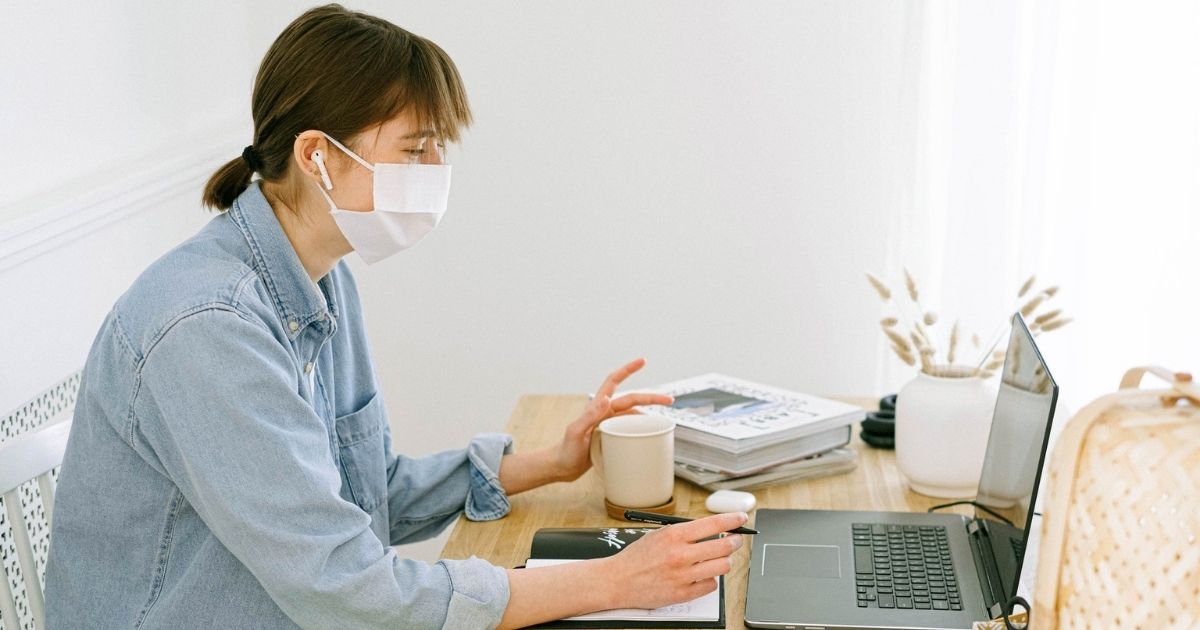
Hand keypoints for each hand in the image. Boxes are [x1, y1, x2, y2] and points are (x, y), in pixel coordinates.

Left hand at [552, 358, 673, 482]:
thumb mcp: (575, 432)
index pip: (614, 382)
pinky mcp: (612, 436)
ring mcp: (610, 424)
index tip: (643, 361)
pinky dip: (642, 429)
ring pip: (634, 414)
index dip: (628, 370)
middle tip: (669, 400)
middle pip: (632, 399)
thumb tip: (606, 399)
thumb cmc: (566, 451)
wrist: (562, 467)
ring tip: (663, 420)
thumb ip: (589, 416)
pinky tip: (649, 434)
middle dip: (651, 397)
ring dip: (649, 414)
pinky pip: (631, 428)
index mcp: (597, 407)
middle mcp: (605, 413)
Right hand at [596, 512, 747, 609]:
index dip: (733, 520)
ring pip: (722, 567)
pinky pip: (711, 585)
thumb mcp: (659, 534)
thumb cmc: (637, 557)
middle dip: (735, 542)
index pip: (714, 524)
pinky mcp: (683, 594)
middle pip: (724, 546)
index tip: (742, 518)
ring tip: (719, 558)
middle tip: (736, 540)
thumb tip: (713, 530)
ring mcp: (683, 576)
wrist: (618, 581)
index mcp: (674, 535)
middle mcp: (680, 555)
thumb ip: (685, 533)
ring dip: (725, 561)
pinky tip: (701, 575)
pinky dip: (710, 580)